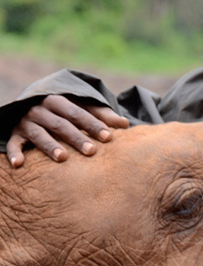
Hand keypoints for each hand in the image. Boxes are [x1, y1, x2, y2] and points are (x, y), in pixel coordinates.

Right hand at [6, 95, 129, 166]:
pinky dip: (15, 153)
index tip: (109, 137)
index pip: (79, 113)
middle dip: (76, 137)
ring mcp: (27, 122)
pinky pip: (14, 143)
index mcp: (59, 101)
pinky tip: (19, 164)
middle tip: (92, 151)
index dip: (93, 124)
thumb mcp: (82, 108)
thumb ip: (102, 115)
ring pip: (39, 134)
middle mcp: (41, 110)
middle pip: (61, 124)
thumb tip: (126, 124)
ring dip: (49, 145)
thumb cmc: (65, 112)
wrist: (30, 106)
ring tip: (63, 158)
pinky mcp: (15, 134)